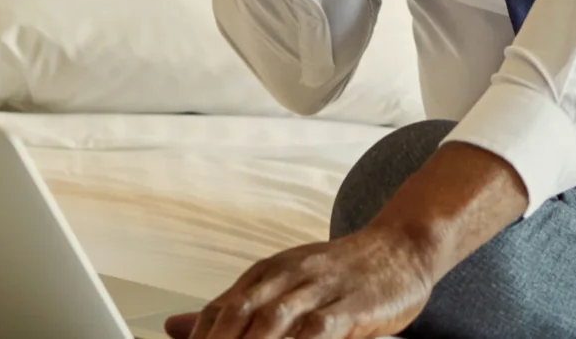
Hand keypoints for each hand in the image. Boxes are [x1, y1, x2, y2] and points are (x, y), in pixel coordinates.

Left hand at [167, 228, 433, 338]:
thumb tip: (174, 327)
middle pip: (237, 315)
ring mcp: (317, 289)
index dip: (198, 338)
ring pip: (273, 321)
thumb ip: (233, 308)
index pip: (218, 311)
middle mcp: (285, 278)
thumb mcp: (283, 282)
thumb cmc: (341, 272)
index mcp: (264, 275)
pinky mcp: (351, 305)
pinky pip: (320, 328)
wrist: (401, 246)